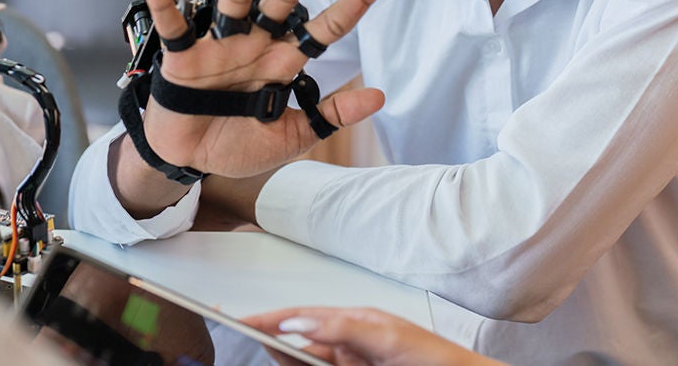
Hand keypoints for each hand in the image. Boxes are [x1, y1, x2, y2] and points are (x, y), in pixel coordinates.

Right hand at [135, 0, 391, 177]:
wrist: (189, 159)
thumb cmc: (237, 143)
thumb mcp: (292, 135)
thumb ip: (330, 115)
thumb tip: (380, 96)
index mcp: (284, 62)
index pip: (328, 26)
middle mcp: (256, 43)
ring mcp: (221, 46)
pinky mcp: (184, 57)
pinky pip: (173, 24)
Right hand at [243, 307, 503, 365]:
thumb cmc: (434, 357)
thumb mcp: (387, 337)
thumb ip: (341, 329)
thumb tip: (299, 323)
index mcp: (354, 322)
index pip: (303, 318)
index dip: (272, 319)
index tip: (243, 319)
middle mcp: (349, 344)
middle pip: (299, 344)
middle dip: (274, 342)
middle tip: (250, 337)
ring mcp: (352, 365)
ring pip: (308, 362)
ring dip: (289, 358)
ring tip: (270, 347)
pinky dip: (305, 364)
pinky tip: (293, 358)